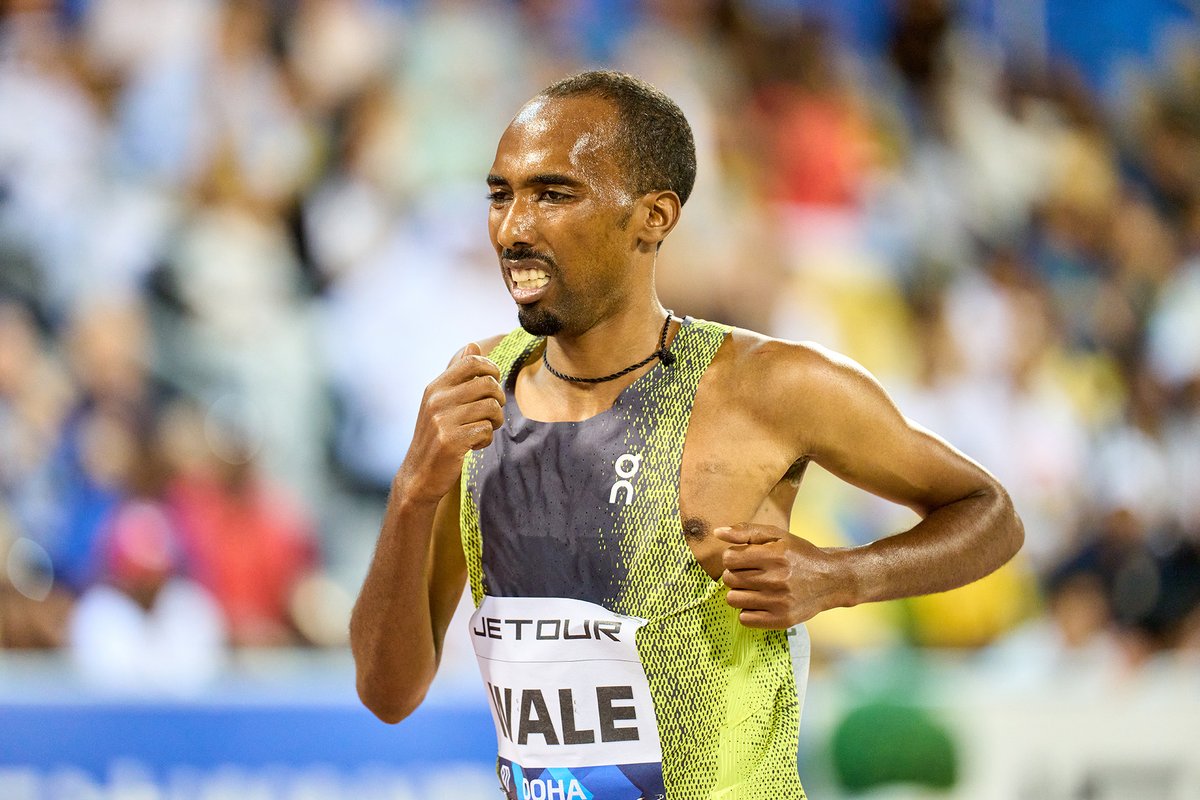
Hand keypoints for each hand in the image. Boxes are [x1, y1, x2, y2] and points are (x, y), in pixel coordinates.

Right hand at [398, 343, 504, 503]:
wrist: (419, 475)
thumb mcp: (440, 402)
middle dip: (498, 398)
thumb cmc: (436, 436)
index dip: (491, 369)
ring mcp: (442, 420)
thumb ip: (457, 375)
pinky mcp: (451, 441)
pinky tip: (475, 445)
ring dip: (495, 421)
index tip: (494, 383)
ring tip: (484, 429)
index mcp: (435, 387)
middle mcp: (437, 400)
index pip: (471, 361)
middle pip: (488, 384)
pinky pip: (486, 430)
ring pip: (491, 407)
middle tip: (492, 412)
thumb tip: (473, 344)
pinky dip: (486, 439)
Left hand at [714, 523, 848, 628]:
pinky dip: (748, 610)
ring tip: (755, 587)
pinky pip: (745, 619)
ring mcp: (780, 602)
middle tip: (751, 573)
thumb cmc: (800, 555)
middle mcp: (777, 579)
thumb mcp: (777, 536)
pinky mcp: (782, 620)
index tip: (744, 558)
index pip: (729, 558)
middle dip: (735, 574)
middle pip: (729, 579)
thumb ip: (746, 531)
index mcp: (775, 555)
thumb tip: (717, 532)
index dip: (733, 557)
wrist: (832, 580)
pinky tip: (760, 602)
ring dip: (740, 592)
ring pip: (733, 599)